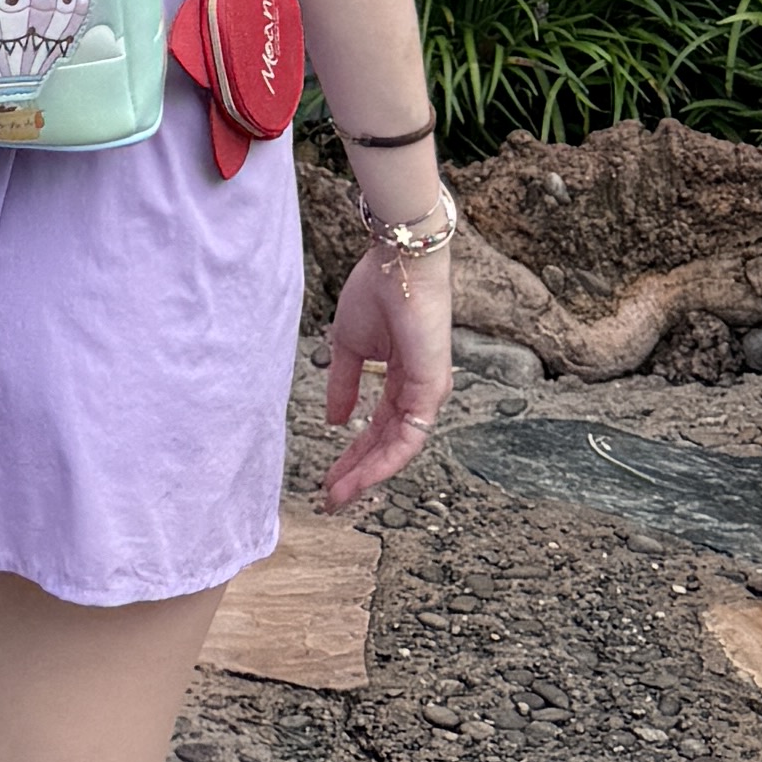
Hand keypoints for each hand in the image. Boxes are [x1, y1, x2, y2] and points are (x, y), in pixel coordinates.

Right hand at [318, 245, 450, 510]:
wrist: (396, 263)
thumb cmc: (376, 293)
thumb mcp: (349, 347)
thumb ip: (344, 386)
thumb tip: (334, 420)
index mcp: (400, 381)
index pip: (375, 429)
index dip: (352, 455)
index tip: (328, 478)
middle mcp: (417, 393)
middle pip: (385, 445)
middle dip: (357, 473)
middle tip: (330, 498)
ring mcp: (428, 393)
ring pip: (398, 449)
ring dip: (367, 474)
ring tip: (338, 494)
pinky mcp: (433, 389)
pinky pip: (410, 437)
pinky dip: (386, 460)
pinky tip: (361, 476)